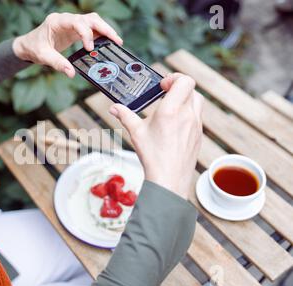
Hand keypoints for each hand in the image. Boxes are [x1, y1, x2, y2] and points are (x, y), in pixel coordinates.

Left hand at [12, 12, 122, 77]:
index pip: (76, 22)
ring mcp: (71, 24)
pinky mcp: (74, 30)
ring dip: (104, 29)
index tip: (89, 48)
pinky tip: (106, 43)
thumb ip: (57, 63)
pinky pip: (90, 29)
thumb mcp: (43, 56)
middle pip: (89, 18)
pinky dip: (99, 34)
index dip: (86, 33)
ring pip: (92, 21)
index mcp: (56, 22)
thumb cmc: (33, 48)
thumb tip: (71, 73)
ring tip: (115, 41)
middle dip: (104, 28)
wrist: (28, 45)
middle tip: (115, 40)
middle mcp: (66, 19)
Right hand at [109, 74, 203, 198]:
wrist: (169, 179)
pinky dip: (188, 113)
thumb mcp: (136, 133)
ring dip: (186, 99)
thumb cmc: (153, 156)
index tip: (162, 86)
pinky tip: (175, 124)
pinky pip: (197, 116)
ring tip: (171, 108)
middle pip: (191, 89)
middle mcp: (187, 115)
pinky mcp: (199, 135)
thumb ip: (125, 116)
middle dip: (179, 87)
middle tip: (165, 94)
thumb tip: (114, 108)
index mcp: (171, 110)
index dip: (174, 78)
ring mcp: (196, 125)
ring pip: (197, 102)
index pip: (184, 81)